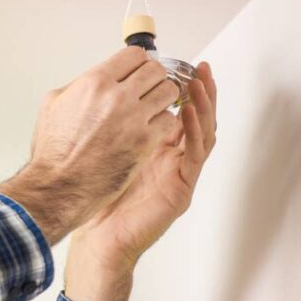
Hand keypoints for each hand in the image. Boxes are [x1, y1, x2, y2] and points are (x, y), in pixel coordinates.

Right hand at [0, 47, 180, 243]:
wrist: (59, 185)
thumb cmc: (53, 151)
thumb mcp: (52, 105)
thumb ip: (77, 86)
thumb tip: (93, 80)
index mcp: (94, 83)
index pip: (134, 55)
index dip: (138, 63)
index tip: (137, 72)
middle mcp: (116, 97)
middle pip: (156, 70)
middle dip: (154, 78)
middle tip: (149, 89)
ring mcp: (133, 119)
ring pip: (168, 92)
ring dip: (163, 98)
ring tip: (153, 108)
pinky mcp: (144, 142)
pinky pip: (170, 120)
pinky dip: (163, 123)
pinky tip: (152, 129)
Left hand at [64, 62, 217, 300]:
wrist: (97, 235)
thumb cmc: (96, 196)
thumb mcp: (102, 150)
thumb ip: (109, 125)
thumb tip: (100, 90)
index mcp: (154, 145)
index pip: (175, 109)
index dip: (179, 86)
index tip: (175, 64)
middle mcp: (171, 156)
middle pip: (196, 116)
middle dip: (200, 89)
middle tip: (200, 67)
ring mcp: (179, 171)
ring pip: (203, 131)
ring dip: (204, 105)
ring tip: (199, 82)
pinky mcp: (182, 186)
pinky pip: (195, 153)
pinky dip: (194, 130)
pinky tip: (187, 112)